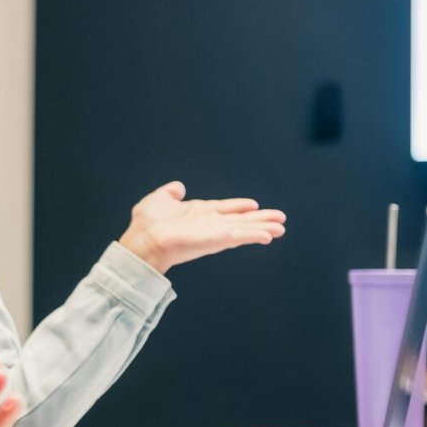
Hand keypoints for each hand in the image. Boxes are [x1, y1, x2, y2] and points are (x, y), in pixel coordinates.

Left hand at [118, 181, 286, 274]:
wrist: (145, 240)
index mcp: (199, 213)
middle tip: (280, 220)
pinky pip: (241, 236)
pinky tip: (269, 235)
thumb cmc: (147, 225)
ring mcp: (215, 232)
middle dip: (260, 219)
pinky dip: (255, 235)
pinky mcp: (218, 240)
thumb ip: (170, 193)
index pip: (225, 210)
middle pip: (240, 220)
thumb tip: (178, 187)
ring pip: (245, 229)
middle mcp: (210, 224)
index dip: (240, 207)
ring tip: (281, 228)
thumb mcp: (159, 199)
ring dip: (263, 228)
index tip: (254, 205)